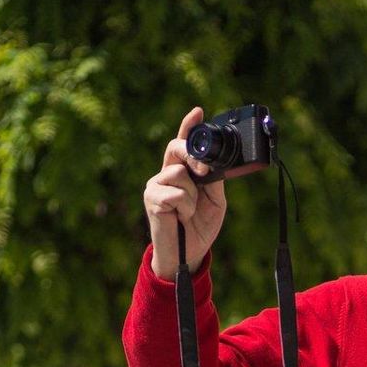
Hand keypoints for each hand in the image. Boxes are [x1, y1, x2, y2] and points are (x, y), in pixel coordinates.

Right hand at [144, 105, 228, 278]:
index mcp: (183, 172)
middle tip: (204, 173)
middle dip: (192, 156)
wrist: (188, 254)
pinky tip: (181, 217)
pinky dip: (185, 207)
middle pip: (176, 147)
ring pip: (180, 174)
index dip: (188, 126)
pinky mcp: (151, 198)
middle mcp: (166, 174)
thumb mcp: (215, 201)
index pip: (183, 144)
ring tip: (189, 212)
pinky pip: (175, 193)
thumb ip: (214, 180)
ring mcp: (156, 185)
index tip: (198, 111)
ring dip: (192, 196)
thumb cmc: (199, 226)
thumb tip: (214, 164)